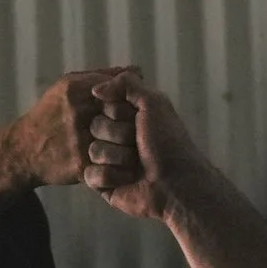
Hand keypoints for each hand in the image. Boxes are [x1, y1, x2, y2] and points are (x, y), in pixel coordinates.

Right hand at [6, 67, 138, 187]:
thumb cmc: (49, 114)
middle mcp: (77, 113)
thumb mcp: (67, 85)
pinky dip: (119, 167)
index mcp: (75, 90)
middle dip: (135, 123)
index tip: (133, 108)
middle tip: (137, 131)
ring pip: (123, 142)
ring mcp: (79, 140)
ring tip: (130, 150)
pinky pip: (113, 166)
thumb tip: (137, 71)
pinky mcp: (81, 166)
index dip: (131, 99)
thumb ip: (102, 76)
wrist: (23, 151)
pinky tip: (118, 165)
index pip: (121, 88)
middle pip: (126, 114)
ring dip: (130, 147)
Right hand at [82, 72, 201, 220]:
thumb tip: (95, 90)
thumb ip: (127, 84)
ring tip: (137, 165)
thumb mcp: (154, 103)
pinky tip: (127, 180)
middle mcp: (115, 135)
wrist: (176, 183)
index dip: (118, 112)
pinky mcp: (103, 183)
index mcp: (126, 116)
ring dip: (119, 158)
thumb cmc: (168, 142)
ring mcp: (107, 160)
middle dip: (119, 135)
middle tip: (139, 145)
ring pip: (93, 151)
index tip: (136, 119)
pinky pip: (90, 174)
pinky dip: (111, 177)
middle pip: (95, 126)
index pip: (101, 104)